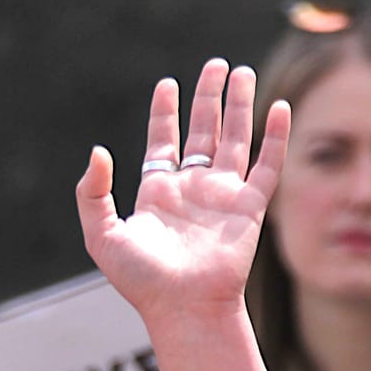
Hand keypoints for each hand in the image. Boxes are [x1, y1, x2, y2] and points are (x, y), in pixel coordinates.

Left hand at [76, 58, 289, 321]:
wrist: (182, 306)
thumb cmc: (141, 279)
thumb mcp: (101, 235)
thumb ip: (92, 194)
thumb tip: (97, 152)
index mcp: (157, 194)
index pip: (163, 143)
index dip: (164, 114)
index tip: (167, 84)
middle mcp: (192, 189)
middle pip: (201, 133)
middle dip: (207, 99)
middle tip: (214, 65)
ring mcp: (222, 196)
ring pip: (234, 139)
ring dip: (237, 106)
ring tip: (239, 71)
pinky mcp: (250, 207)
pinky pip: (267, 165)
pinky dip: (274, 137)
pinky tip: (278, 109)